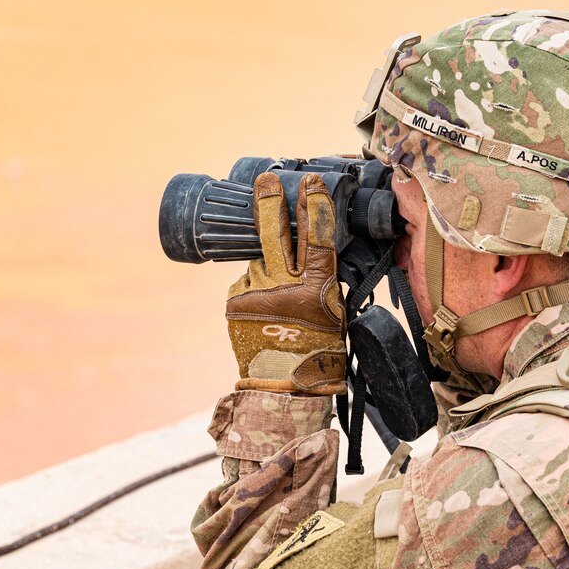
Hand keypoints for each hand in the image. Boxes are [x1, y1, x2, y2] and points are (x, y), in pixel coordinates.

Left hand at [226, 172, 346, 394]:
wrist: (284, 388)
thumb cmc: (319, 352)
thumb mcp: (333, 313)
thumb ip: (320, 280)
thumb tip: (309, 251)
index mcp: (316, 289)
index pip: (316, 238)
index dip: (313, 207)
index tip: (309, 181)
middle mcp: (283, 287)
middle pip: (273, 234)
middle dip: (269, 203)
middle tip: (265, 180)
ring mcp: (255, 293)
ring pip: (260, 260)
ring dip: (268, 264)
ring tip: (278, 291)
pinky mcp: (235, 302)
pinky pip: (247, 281)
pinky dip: (256, 286)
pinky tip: (265, 310)